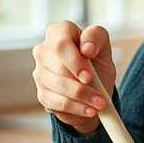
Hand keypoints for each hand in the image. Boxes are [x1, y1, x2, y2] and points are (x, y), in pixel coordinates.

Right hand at [32, 20, 116, 134]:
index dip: (75, 61)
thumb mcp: (103, 47)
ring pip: (59, 88)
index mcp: (58, 32)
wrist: (94, 90)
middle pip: (60, 68)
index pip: (61, 43)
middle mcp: (44, 51)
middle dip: (83, 85)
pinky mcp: (42, 94)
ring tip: (99, 104)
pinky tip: (89, 110)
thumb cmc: (96, 63)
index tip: (89, 76)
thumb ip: (97, 37)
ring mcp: (40, 73)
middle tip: (100, 96)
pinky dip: (77, 108)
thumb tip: (86, 48)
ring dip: (82, 98)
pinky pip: (58, 103)